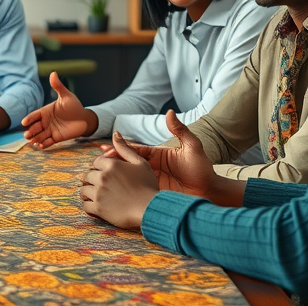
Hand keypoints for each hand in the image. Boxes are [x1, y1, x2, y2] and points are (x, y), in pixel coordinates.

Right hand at [22, 72, 96, 148]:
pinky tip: (40, 146)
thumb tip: (53, 73)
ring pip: (40, 135)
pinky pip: (48, 142)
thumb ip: (58, 87)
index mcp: (46, 111)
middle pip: (35, 127)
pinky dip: (43, 145)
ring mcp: (50, 130)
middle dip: (30, 131)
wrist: (84, 119)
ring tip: (32, 142)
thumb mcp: (66, 96)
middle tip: (27, 135)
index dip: (29, 119)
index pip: (34, 115)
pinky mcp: (56, 138)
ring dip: (35, 139)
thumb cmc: (75, 106)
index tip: (24, 122)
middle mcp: (46, 121)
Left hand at [80, 132, 158, 229]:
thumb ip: (125, 148)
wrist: (150, 209)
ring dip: (89, 192)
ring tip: (98, 196)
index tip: (107, 174)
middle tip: (102, 186)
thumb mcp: (140, 163)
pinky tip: (97, 206)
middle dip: (93, 179)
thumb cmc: (148, 186)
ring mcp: (99, 193)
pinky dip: (89, 206)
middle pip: (88, 175)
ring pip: (84, 190)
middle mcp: (102, 177)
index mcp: (112, 165)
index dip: (100, 167)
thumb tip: (115, 133)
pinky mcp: (98, 208)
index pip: (96, 162)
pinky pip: (85, 206)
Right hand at [100, 110, 217, 198]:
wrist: (211, 192)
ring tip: (99, 175)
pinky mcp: (154, 194)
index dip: (120, 148)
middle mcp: (152, 168)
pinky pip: (137, 191)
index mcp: (157, 155)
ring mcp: (152, 181)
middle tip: (96, 162)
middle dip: (111, 162)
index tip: (105, 147)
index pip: (134, 150)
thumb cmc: (202, 169)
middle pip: (127, 163)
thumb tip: (169, 112)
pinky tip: (112, 190)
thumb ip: (180, 130)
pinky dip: (124, 190)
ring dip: (114, 175)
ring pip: (129, 177)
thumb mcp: (192, 147)